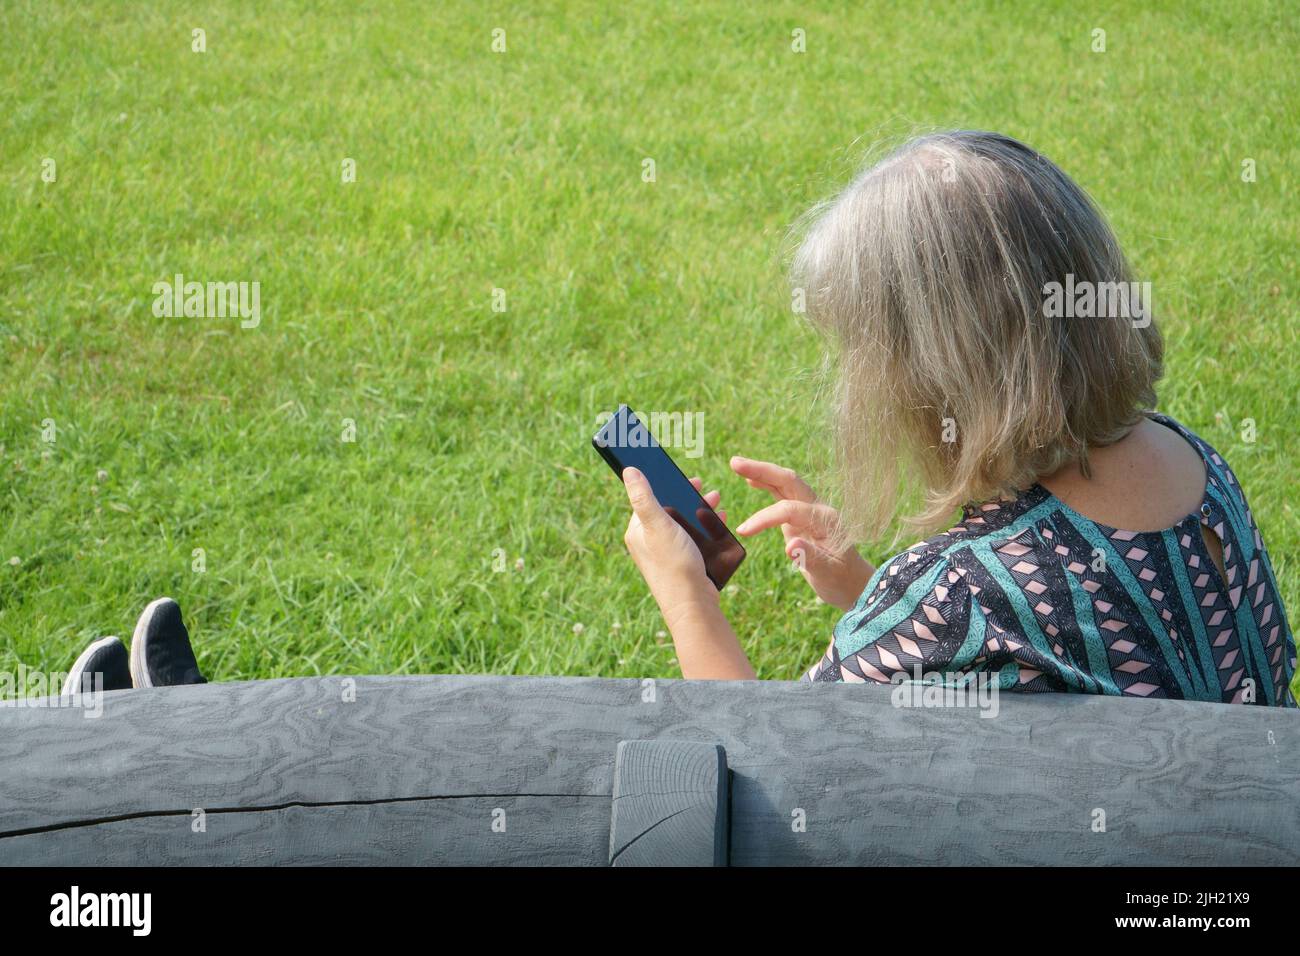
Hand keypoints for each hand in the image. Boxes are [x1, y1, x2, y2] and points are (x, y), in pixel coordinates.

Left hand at [622, 467, 722, 611]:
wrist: (692, 604)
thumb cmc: (673, 565)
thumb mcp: (658, 525)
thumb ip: (644, 497)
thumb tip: (629, 470)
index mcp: (638, 531)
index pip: (648, 499)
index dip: (667, 486)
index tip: (685, 478)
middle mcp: (649, 542)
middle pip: (669, 510)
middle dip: (688, 496)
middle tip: (704, 487)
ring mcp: (667, 552)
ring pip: (684, 523)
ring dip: (700, 509)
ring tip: (716, 500)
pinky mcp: (684, 562)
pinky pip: (695, 537)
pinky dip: (707, 526)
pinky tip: (720, 519)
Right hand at [730, 456, 873, 610]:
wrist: (852, 582)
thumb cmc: (841, 579)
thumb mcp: (828, 573)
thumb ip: (810, 557)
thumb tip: (790, 547)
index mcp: (825, 520)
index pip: (789, 510)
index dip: (764, 518)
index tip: (743, 532)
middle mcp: (818, 509)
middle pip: (789, 482)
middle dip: (763, 471)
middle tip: (735, 463)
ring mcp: (810, 510)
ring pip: (785, 484)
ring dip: (762, 473)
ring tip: (737, 464)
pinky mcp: (801, 516)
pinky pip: (783, 495)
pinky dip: (767, 485)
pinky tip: (751, 480)